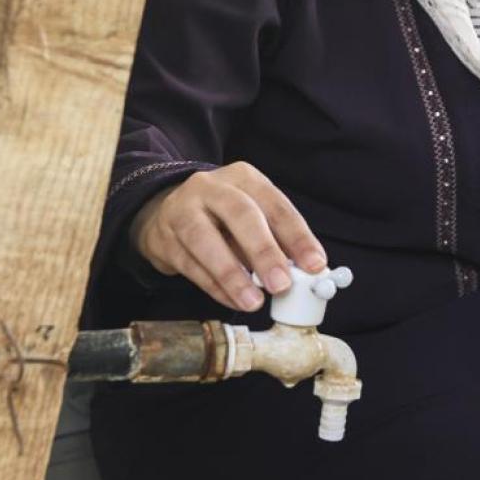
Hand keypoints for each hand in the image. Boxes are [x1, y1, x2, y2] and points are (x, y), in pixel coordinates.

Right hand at [130, 161, 327, 312]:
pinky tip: (233, 301)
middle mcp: (211, 187)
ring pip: (205, 240)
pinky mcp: (163, 238)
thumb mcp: (253, 215)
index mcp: (243, 177)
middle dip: (264, 251)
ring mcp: (182, 210)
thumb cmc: (223, 218)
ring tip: (255, 302)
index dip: (297, 236)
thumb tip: (307, 272)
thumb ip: (278, 239)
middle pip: (240, 215)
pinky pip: (190, 265)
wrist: (166, 214)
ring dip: (233, 275)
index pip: (275, 204)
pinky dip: (214, 286)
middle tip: (282, 284)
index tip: (315, 265)